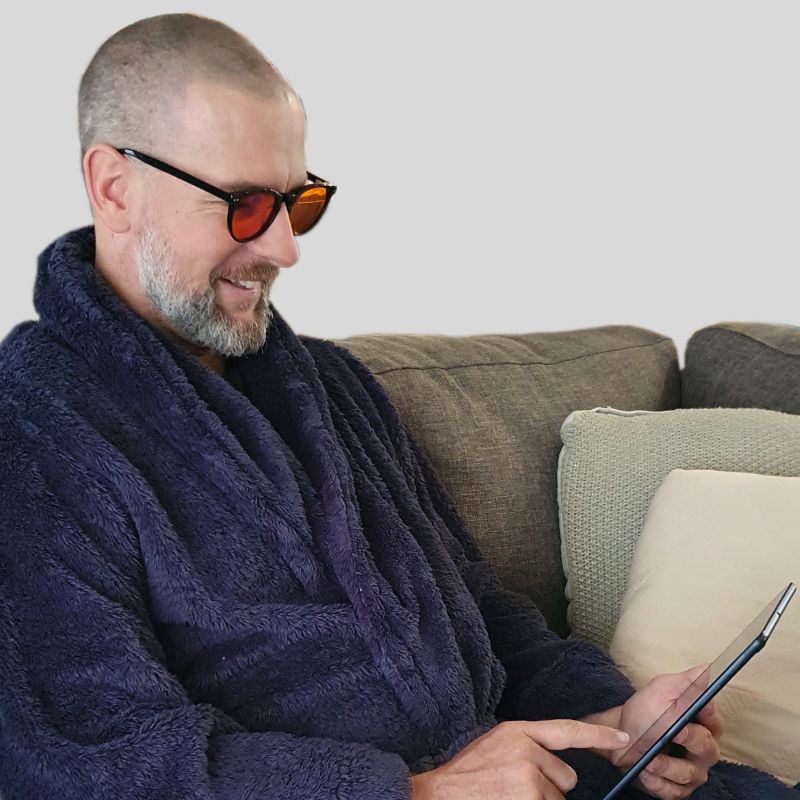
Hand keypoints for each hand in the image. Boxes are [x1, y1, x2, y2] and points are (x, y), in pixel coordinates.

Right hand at [409, 718, 630, 799]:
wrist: (440, 793)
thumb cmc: (468, 773)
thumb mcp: (497, 745)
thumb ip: (527, 747)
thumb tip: (556, 764)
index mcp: (518, 730)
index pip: (567, 731)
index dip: (598, 737)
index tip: (623, 739)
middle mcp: (527, 750)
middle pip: (566, 776)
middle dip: (551, 786)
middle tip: (517, 787)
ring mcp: (528, 778)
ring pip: (557, 798)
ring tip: (509, 795)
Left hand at [611, 665, 723, 799]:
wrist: (620, 737)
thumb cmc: (644, 712)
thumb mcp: (661, 691)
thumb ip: (685, 683)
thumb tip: (706, 670)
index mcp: (702, 723)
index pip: (716, 722)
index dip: (706, 717)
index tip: (692, 711)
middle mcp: (702, 749)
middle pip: (708, 749)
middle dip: (690, 742)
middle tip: (671, 734)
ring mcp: (691, 771)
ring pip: (691, 774)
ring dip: (668, 766)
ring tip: (649, 760)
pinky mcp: (677, 789)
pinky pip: (675, 792)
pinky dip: (658, 784)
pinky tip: (646, 773)